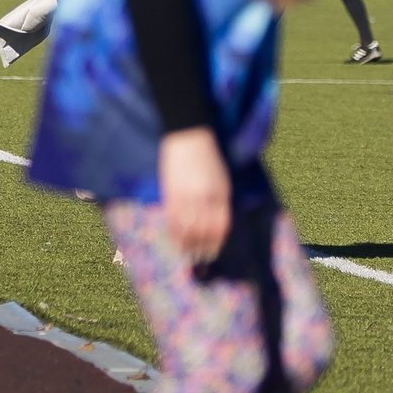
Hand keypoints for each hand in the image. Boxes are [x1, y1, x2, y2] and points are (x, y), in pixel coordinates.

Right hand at [158, 128, 231, 263]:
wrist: (188, 133)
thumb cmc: (207, 156)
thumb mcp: (221, 177)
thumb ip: (219, 199)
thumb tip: (216, 222)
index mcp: (221, 192)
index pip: (220, 225)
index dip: (216, 242)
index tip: (212, 254)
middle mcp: (206, 196)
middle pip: (204, 231)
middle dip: (201, 248)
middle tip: (198, 260)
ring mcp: (187, 194)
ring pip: (187, 228)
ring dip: (186, 245)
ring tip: (185, 254)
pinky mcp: (171, 190)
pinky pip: (172, 218)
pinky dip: (173, 232)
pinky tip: (173, 240)